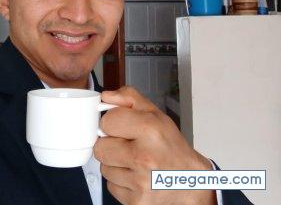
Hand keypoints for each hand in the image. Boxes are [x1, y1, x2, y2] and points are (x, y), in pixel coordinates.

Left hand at [93, 86, 216, 204]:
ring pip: (104, 168)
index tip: (122, 126)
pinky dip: (120, 181)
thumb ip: (129, 98)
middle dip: (110, 145)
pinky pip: (111, 186)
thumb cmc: (170, 146)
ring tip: (134, 161)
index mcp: (150, 130)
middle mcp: (145, 157)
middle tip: (127, 145)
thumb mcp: (155, 114)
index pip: (107, 122)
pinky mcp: (136, 202)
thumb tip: (106, 96)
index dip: (112, 122)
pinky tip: (136, 176)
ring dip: (115, 164)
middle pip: (100, 148)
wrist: (190, 182)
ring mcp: (140, 183)